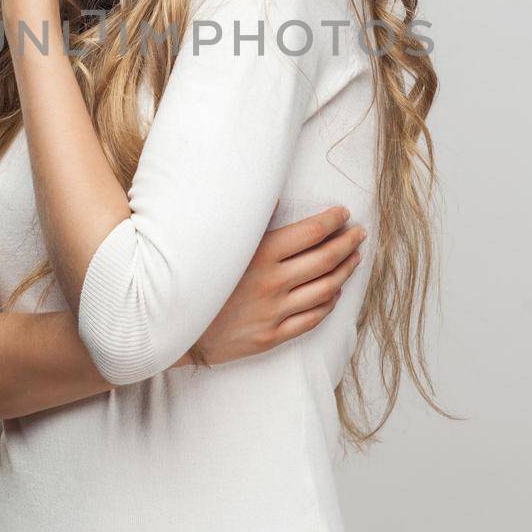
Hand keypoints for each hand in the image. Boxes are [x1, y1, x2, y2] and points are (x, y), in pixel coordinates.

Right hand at [181, 204, 366, 368]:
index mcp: (261, 254)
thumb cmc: (195, 277)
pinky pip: (312, 318)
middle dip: (348, 243)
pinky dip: (329, 303)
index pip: (311, 233)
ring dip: (345, 271)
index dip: (333, 221)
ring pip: (326, 289)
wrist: (172, 328)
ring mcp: (275, 312)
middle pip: (325, 259)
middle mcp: (273, 283)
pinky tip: (335, 292)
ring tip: (355, 258)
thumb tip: (275, 196)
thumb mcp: (220, 243)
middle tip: (359, 233)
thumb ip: (251, 219)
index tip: (344, 214)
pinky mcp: (272, 336)